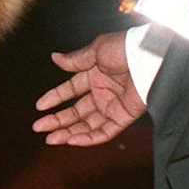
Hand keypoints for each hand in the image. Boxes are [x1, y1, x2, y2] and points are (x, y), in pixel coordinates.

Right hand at [33, 31, 146, 145]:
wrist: (150, 58)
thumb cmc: (124, 48)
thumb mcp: (96, 51)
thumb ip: (75, 60)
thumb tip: (54, 58)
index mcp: (93, 75)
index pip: (70, 90)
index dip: (54, 98)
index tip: (40, 106)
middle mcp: (101, 92)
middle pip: (75, 112)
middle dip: (57, 120)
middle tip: (39, 127)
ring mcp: (111, 106)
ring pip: (87, 124)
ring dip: (68, 132)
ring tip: (51, 139)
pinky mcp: (123, 117)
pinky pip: (104, 132)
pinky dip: (89, 138)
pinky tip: (72, 140)